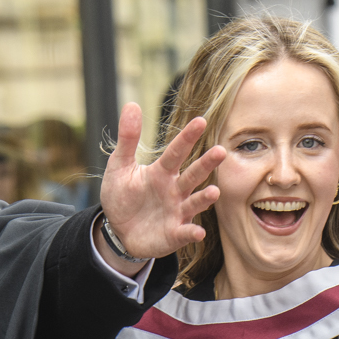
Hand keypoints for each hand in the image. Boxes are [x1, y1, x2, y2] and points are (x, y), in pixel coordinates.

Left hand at [97, 105, 225, 264]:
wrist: (118, 231)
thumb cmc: (122, 196)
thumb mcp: (119, 167)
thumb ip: (127, 139)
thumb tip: (131, 105)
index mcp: (162, 171)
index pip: (176, 152)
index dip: (187, 137)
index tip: (200, 121)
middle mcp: (175, 190)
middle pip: (193, 175)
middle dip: (206, 164)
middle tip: (220, 151)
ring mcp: (177, 212)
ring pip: (195, 202)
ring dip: (205, 198)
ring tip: (214, 192)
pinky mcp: (174, 233)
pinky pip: (185, 233)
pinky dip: (191, 233)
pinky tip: (198, 233)